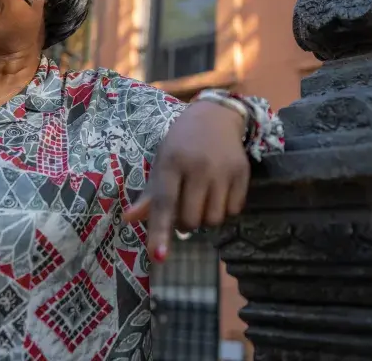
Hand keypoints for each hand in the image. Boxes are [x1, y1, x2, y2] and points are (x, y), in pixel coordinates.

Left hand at [122, 100, 249, 262]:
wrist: (215, 115)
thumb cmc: (182, 142)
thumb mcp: (162, 161)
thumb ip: (150, 194)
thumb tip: (128, 220)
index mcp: (172, 161)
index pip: (165, 202)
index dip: (160, 231)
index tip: (159, 256)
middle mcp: (199, 166)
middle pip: (191, 219)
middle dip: (185, 222)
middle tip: (183, 206)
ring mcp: (223, 170)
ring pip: (214, 220)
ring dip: (205, 218)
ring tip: (201, 199)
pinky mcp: (243, 174)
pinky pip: (234, 211)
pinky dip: (224, 210)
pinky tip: (218, 193)